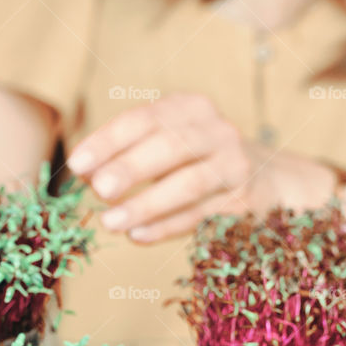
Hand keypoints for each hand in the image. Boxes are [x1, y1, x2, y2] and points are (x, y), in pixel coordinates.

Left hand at [67, 93, 337, 241]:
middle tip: (99, 190)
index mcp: (190, 108)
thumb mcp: (167, 144)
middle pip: (171, 146)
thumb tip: (85, 174)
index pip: (145, 119)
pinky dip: (167, 227)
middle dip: (131, 168)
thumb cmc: (198, 161)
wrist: (268, 180)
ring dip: (146, 204)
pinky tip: (137, 237)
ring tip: (111, 222)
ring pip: (189, 184)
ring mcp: (235, 166)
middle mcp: (217, 131)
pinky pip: (201, 216)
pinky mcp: (244, 201)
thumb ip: (127, 154)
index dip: (108, 141)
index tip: (77, 165)